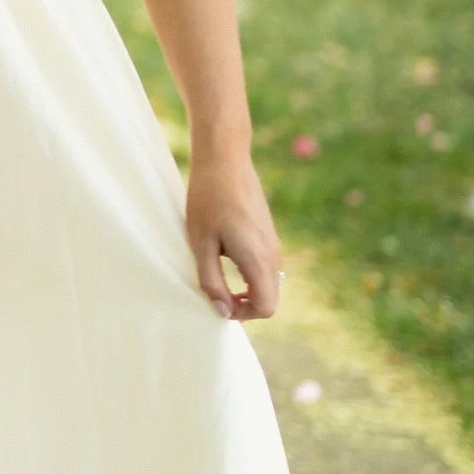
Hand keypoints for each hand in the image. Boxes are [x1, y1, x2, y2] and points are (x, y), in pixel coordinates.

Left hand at [185, 155, 281, 320]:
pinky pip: (265, 264)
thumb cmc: (207, 199)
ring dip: (246, 287)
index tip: (218, 302)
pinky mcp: (268, 231)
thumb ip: (211, 280)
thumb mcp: (200, 243)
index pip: (266, 308)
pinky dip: (249, 272)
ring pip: (268, 281)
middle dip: (245, 304)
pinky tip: (225, 253)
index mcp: (258, 259)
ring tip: (217, 270)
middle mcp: (273, 254)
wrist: (225, 159)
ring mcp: (273, 242)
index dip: (242, 314)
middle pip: (270, 298)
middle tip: (216, 291)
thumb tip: (223, 311)